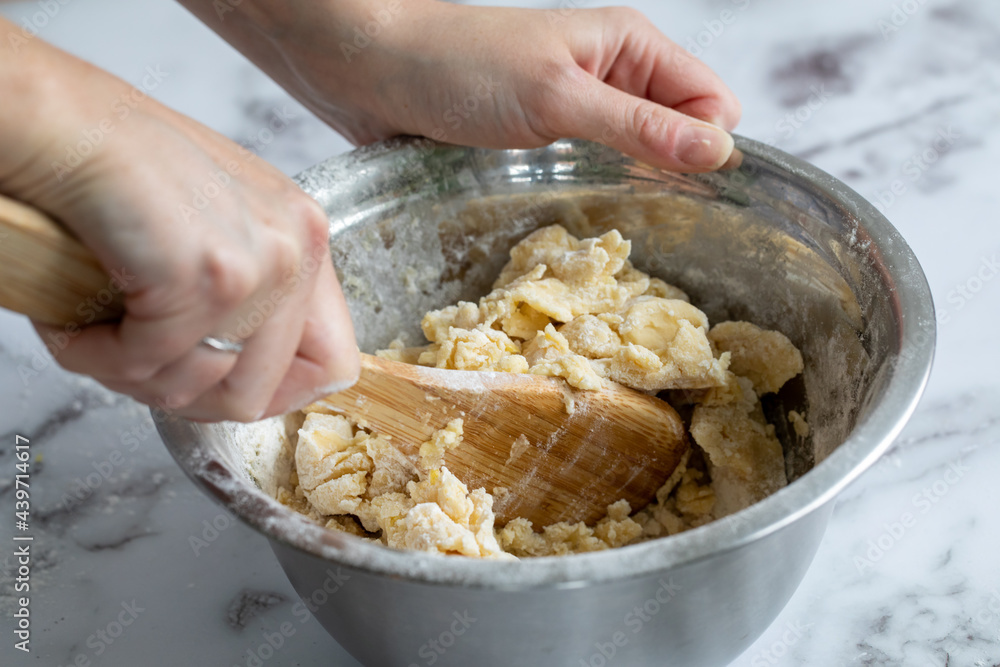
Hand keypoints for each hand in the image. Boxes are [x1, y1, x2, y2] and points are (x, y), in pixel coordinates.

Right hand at [0, 21, 359, 421]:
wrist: (60, 121)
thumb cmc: (120, 167)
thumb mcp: (216, 228)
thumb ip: (250, 297)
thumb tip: (250, 381)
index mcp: (306, 237)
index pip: (333, 362)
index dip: (274, 395)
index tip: (219, 392)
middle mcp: (297, 249)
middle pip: (258, 393)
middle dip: (183, 395)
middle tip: (134, 366)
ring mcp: (259, 265)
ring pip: (201, 390)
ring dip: (135, 378)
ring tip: (100, 336)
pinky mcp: (206, 278)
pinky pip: (149, 365)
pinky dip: (96, 357)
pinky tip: (75, 324)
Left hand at [180, 0, 740, 170]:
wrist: (368, 69)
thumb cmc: (458, 67)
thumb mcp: (557, 97)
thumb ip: (638, 126)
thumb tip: (719, 153)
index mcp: (630, 48)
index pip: (713, 103)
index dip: (708, 149)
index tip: (686, 194)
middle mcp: (610, 78)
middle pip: (677, 136)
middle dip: (673, 176)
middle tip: (648, 224)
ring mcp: (573, 113)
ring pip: (632, 160)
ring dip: (628, 193)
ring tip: (610, 228)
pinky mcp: (538, 143)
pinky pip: (586, 175)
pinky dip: (589, 198)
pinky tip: (576, 221)